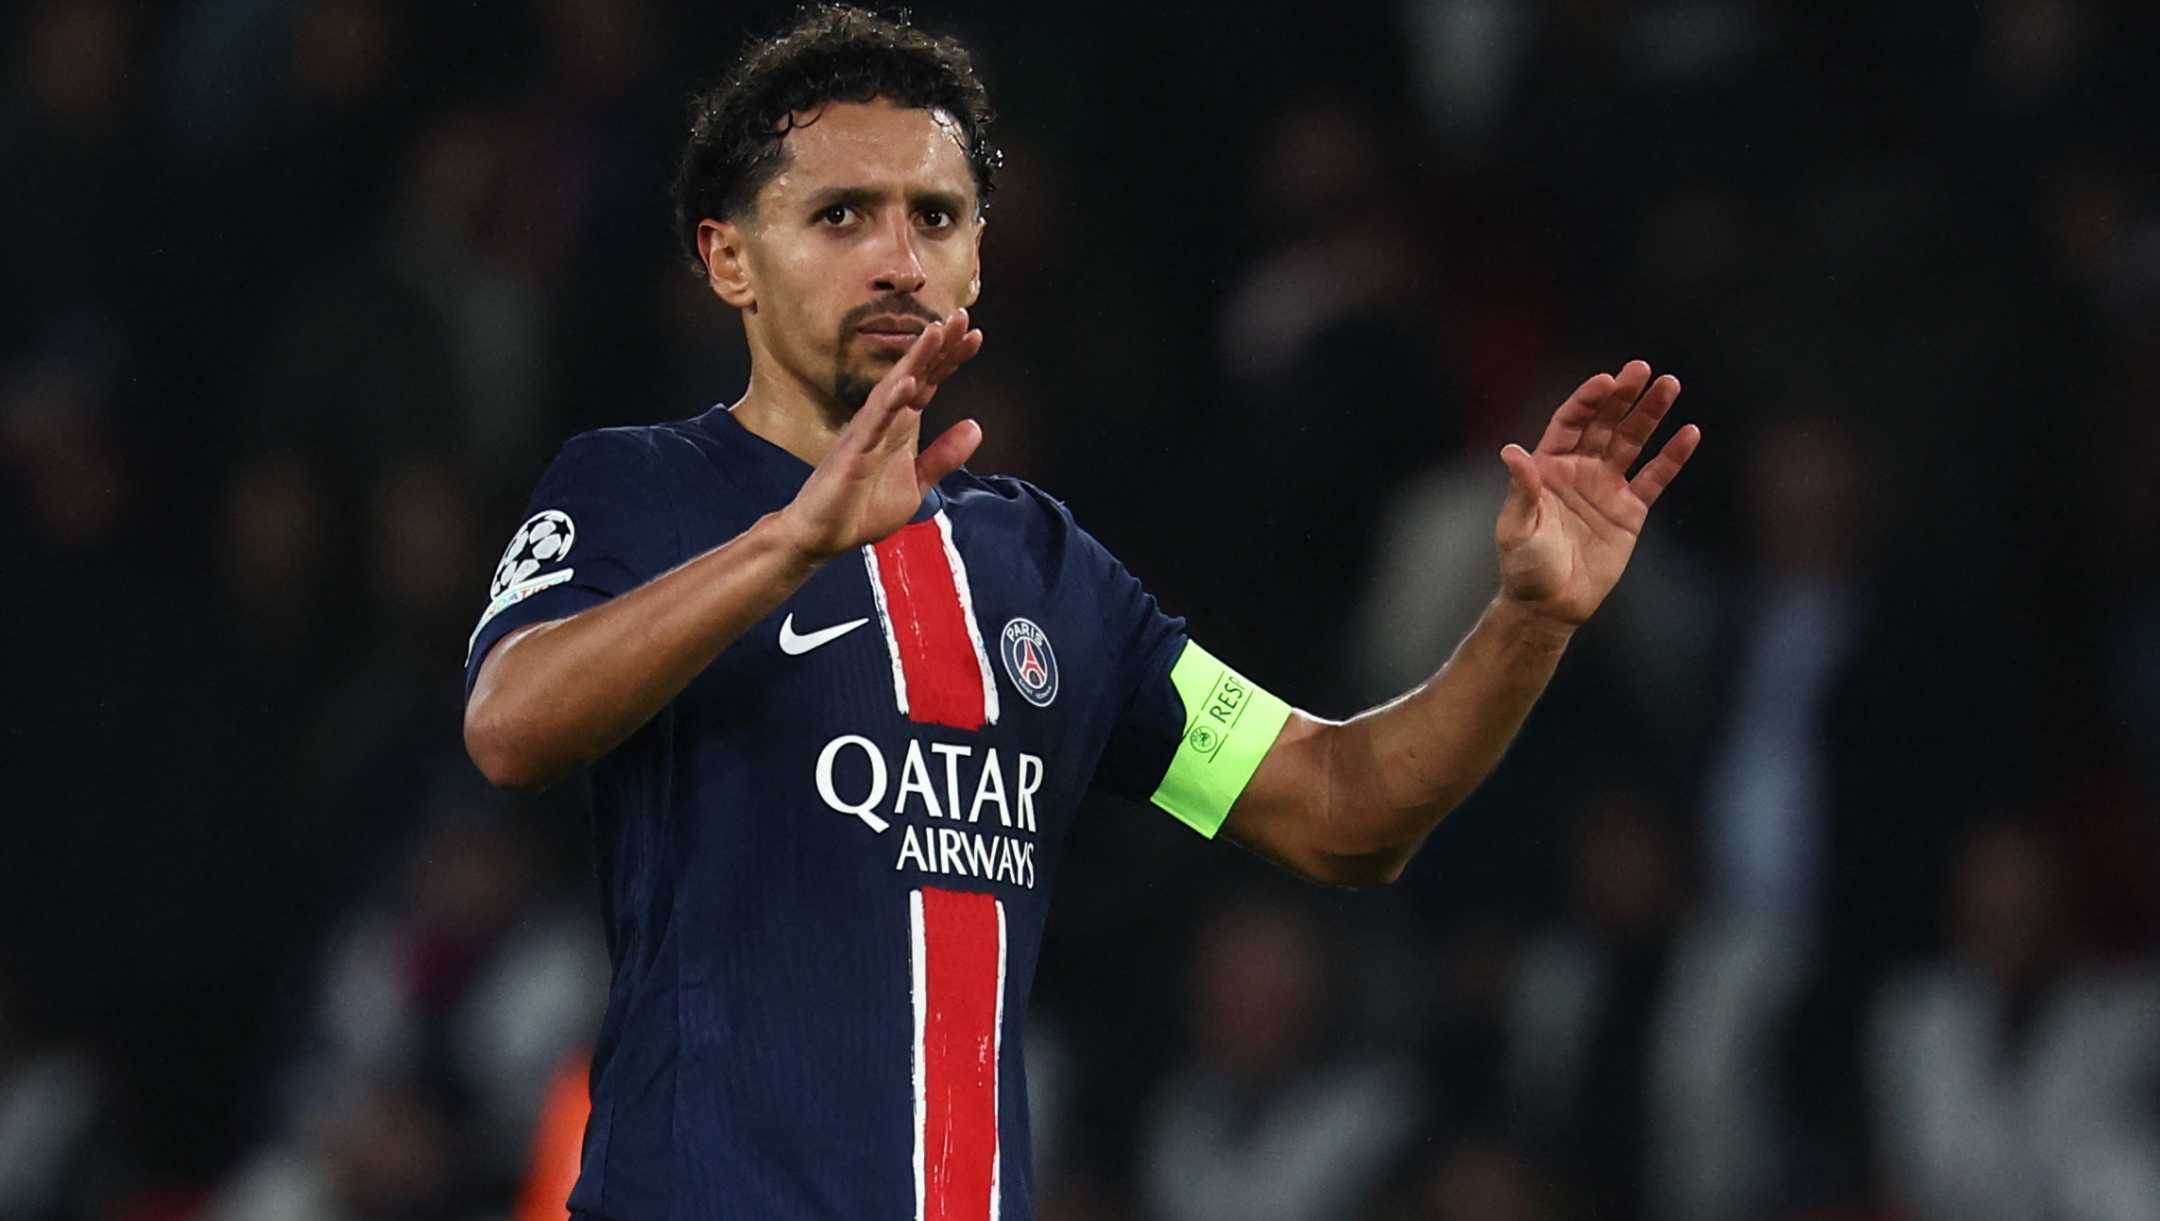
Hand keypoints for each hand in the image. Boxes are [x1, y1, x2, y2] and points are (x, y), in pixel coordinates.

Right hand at [779, 309, 985, 560]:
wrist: (825, 535)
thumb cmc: (862, 507)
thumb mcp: (917, 483)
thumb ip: (944, 456)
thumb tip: (975, 427)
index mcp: (900, 424)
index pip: (929, 382)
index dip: (951, 358)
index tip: (975, 334)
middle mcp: (884, 420)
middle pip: (915, 374)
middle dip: (939, 346)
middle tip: (962, 315)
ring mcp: (868, 432)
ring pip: (894, 387)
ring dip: (915, 359)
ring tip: (937, 331)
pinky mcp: (854, 451)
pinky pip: (874, 422)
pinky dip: (891, 401)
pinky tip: (907, 382)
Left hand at [1495, 360, 1699, 625]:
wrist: (1550, 605)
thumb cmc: (1524, 566)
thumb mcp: (1516, 527)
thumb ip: (1522, 489)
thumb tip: (1511, 451)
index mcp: (1548, 465)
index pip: (1571, 422)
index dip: (1588, 400)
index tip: (1605, 381)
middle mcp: (1580, 469)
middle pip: (1605, 423)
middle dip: (1623, 396)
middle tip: (1642, 368)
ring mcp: (1607, 487)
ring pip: (1633, 442)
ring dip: (1650, 414)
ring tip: (1670, 384)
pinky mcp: (1630, 511)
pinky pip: (1655, 477)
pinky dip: (1672, 457)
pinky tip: (1689, 433)